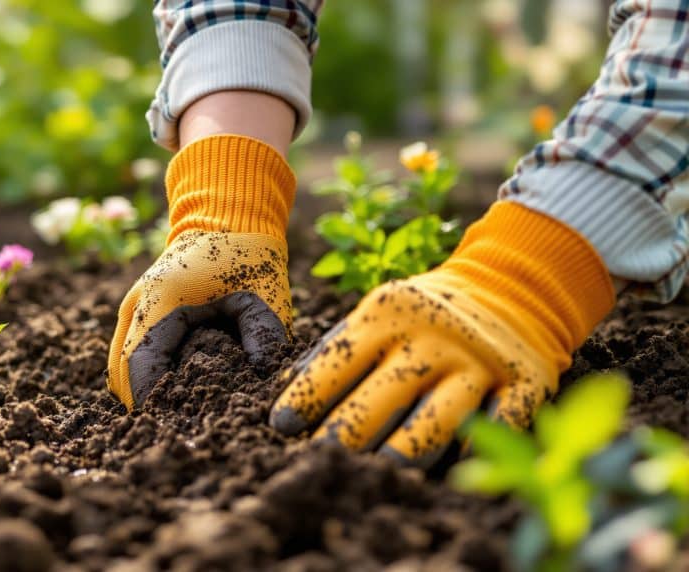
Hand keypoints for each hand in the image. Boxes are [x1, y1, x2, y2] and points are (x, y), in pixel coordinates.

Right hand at [108, 135, 295, 408]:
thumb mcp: (266, 295)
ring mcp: (132, 309)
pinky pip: (130, 357)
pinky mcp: (137, 314)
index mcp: (161, 301)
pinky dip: (146, 378)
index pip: (139, 367)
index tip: (179, 430)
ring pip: (119, 370)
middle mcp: (136, 307)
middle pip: (121, 377)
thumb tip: (263, 383)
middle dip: (147, 407)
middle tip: (181, 432)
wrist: (226, 215)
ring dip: (144, 394)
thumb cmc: (248, 255)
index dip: (153, 404)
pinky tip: (176, 395)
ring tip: (178, 417)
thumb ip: (265, 338)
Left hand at [270, 203, 614, 466]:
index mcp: (388, 317)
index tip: (282, 427)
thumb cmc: (422, 313)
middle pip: (384, 397)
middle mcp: (434, 338)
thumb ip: (334, 349)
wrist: (508, 285)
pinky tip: (450, 475)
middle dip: (346, 434)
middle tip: (318, 462)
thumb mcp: (376, 313)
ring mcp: (480, 361)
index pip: (339, 362)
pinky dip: (475, 451)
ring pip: (438, 420)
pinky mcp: (524, 382)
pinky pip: (500, 425)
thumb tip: (284, 389)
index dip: (307, 397)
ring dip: (405, 454)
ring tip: (376, 477)